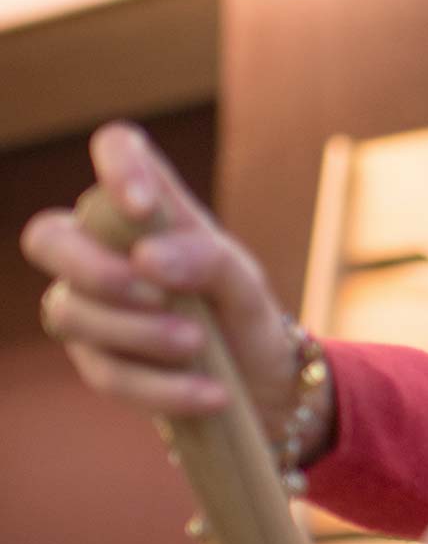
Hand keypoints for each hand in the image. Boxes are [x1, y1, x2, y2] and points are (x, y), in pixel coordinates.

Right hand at [22, 123, 304, 434]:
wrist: (263, 384)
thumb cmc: (245, 313)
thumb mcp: (245, 282)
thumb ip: (206, 258)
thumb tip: (147, 259)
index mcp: (149, 210)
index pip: (117, 149)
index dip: (118, 167)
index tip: (146, 209)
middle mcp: (102, 249)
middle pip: (47, 237)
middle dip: (93, 269)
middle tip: (156, 295)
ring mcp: (88, 305)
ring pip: (68, 312)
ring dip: (137, 332)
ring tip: (196, 344)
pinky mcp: (97, 361)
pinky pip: (105, 374)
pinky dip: (160, 386)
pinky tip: (210, 395)